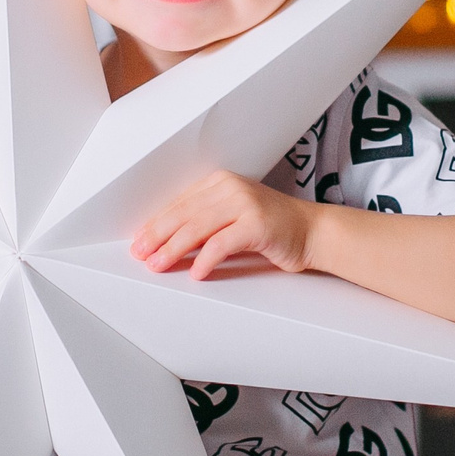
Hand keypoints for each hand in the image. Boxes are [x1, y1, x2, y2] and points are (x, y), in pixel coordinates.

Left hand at [131, 172, 318, 279]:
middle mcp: (230, 188)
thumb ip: (206, 222)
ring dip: (173, 249)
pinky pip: (221, 243)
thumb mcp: (234, 217)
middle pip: (184, 214)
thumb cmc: (273, 228)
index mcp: (221, 182)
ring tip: (159, 265)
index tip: (140, 241)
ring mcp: (244, 204)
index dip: (157, 223)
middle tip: (141, 255)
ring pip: (197, 227)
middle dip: (158, 236)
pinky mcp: (256, 224)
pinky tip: (196, 273)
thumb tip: (168, 241)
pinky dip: (205, 260)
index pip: (180, 203)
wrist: (314, 231)